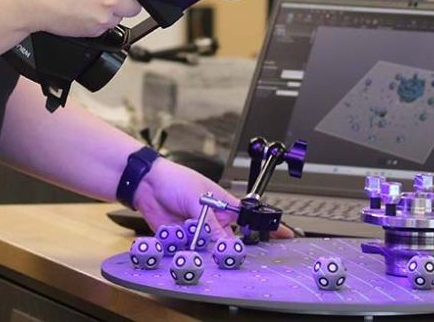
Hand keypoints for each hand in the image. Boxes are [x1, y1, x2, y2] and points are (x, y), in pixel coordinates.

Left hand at [133, 156, 293, 239]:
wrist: (146, 184)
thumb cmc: (176, 180)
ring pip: (209, 251)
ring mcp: (199, 232)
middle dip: (228, 250)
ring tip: (194, 240)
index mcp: (225, 206)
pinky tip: (181, 244)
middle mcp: (214, 222)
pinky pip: (191, 252)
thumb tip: (223, 244)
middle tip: (224, 252)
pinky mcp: (183, 240)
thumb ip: (210, 224)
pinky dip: (187, 252)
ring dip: (204, 251)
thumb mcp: (198, 199)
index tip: (286, 237)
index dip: (268, 229)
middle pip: (229, 243)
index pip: (251, 219)